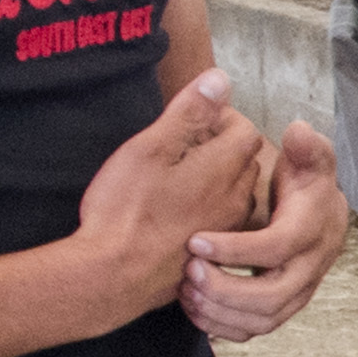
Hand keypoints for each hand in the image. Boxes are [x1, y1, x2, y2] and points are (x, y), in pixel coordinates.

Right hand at [77, 71, 267, 316]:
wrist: (112, 276)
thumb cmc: (125, 211)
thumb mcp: (151, 149)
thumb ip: (188, 113)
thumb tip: (220, 79)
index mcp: (222, 169)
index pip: (245, 129)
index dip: (220, 117)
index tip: (189, 120)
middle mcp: (233, 199)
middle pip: (242, 159)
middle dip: (219, 145)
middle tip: (180, 145)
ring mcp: (225, 229)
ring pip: (233, 191)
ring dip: (214, 177)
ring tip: (176, 177)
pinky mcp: (211, 251)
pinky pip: (221, 219)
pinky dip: (207, 206)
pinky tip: (176, 210)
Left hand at [185, 119, 349, 343]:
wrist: (316, 209)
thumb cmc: (303, 180)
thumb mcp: (309, 156)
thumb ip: (305, 144)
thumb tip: (297, 131)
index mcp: (315, 230)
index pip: (278, 247)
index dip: (236, 250)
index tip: (196, 240)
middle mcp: (312, 267)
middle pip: (272, 296)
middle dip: (225, 289)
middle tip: (188, 271)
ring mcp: (299, 292)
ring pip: (263, 320)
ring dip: (220, 310)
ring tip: (186, 289)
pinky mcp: (283, 307)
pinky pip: (254, 330)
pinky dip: (223, 325)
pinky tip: (195, 306)